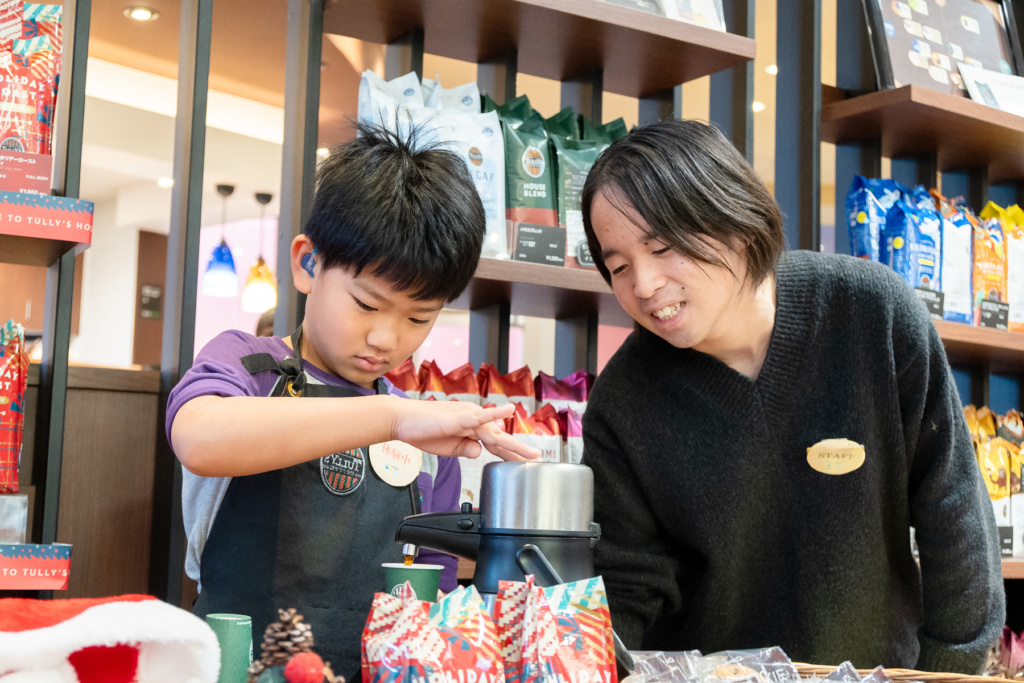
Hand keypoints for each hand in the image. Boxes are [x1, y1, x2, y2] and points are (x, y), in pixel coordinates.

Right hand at [391, 399, 539, 460]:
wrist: (402, 421)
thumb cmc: (421, 431)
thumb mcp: (448, 448)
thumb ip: (465, 450)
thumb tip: (479, 453)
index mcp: (471, 427)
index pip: (493, 443)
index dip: (509, 454)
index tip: (523, 463)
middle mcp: (473, 419)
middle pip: (499, 439)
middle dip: (518, 451)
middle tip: (535, 460)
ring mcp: (468, 416)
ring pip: (495, 433)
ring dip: (514, 444)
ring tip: (531, 454)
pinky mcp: (460, 416)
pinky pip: (481, 415)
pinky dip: (495, 413)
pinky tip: (509, 410)